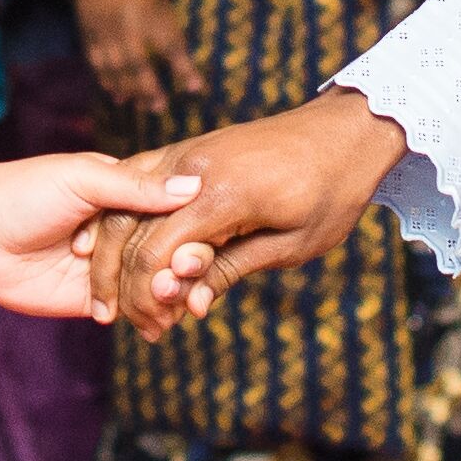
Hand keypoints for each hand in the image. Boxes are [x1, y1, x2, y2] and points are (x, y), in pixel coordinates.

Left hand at [0, 152, 202, 318]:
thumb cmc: (23, 191)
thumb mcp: (82, 179)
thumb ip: (135, 188)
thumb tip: (193, 187)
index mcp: (127, 191)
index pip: (177, 210)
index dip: (195, 226)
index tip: (210, 238)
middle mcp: (125, 228)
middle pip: (173, 250)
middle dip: (185, 266)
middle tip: (186, 278)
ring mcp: (112, 265)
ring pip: (156, 283)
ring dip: (170, 295)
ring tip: (175, 304)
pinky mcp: (94, 299)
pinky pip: (131, 309)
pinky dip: (148, 317)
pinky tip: (158, 323)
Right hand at [66, 0, 202, 123]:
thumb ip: (167, 25)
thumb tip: (178, 57)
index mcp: (149, 11)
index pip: (171, 46)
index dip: (185, 69)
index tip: (196, 89)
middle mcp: (126, 24)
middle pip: (138, 64)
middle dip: (150, 89)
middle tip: (160, 107)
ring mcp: (104, 30)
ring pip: (116, 68)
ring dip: (129, 90)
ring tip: (141, 106)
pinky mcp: (88, 33)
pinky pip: (97, 63)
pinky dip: (107, 80)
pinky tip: (117, 94)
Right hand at [86, 88, 406, 338]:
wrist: (343, 133)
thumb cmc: (328, 193)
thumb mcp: (290, 245)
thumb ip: (231, 269)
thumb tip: (188, 304)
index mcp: (222, 193)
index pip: (157, 250)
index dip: (148, 296)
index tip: (158, 328)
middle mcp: (192, 167)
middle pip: (130, 230)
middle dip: (126, 285)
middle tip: (142, 326)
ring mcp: (184, 153)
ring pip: (124, 205)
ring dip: (117, 256)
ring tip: (129, 302)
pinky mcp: (185, 151)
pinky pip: (138, 186)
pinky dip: (125, 222)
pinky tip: (126, 258)